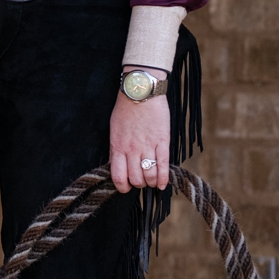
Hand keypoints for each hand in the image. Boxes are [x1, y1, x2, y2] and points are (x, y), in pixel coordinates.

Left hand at [109, 68, 169, 192]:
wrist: (141, 92)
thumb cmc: (125, 109)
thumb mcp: (114, 129)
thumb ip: (116, 148)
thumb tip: (118, 165)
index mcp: (117, 146)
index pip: (118, 176)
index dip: (122, 187)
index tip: (126, 187)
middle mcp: (132, 149)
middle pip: (135, 179)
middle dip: (139, 184)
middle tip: (141, 180)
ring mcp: (148, 146)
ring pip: (150, 175)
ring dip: (151, 182)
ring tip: (152, 181)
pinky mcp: (162, 142)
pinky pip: (163, 166)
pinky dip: (164, 179)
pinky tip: (163, 184)